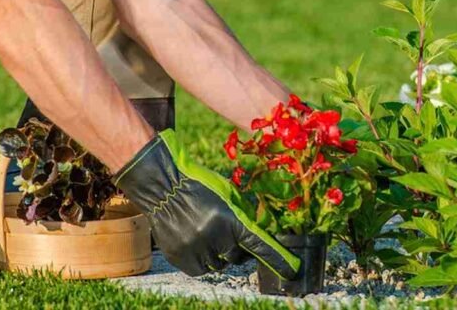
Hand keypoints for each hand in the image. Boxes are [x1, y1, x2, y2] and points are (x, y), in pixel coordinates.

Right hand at [114, 130, 300, 277]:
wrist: (164, 186)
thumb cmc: (200, 184)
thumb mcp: (228, 193)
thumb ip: (243, 215)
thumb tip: (260, 233)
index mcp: (231, 218)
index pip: (260, 245)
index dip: (277, 259)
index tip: (292, 271)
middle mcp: (214, 236)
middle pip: (237, 257)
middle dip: (237, 248)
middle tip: (230, 235)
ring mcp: (195, 248)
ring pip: (218, 265)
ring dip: (219, 254)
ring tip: (209, 233)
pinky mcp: (180, 257)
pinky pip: (200, 269)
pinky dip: (203, 260)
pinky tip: (198, 242)